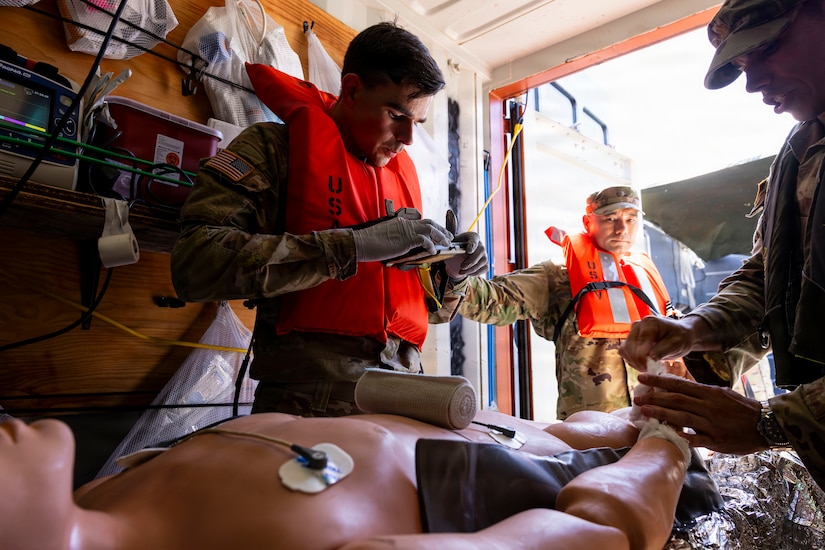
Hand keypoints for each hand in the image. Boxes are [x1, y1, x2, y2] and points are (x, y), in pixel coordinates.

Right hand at [352, 217, 452, 262]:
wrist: (361, 243)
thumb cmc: (369, 244)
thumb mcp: (384, 239)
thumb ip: (395, 239)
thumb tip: (401, 247)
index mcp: (400, 223)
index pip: (419, 223)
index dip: (430, 228)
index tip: (437, 233)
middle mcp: (405, 223)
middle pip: (428, 222)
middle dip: (440, 229)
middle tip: (448, 236)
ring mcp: (406, 230)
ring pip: (430, 229)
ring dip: (441, 235)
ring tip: (447, 243)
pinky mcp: (407, 238)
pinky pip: (425, 240)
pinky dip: (431, 245)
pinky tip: (433, 251)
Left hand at [444, 232, 487, 279]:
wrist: (461, 251)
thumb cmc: (457, 245)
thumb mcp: (453, 242)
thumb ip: (451, 244)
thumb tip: (448, 247)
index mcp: (473, 237)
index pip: (475, 239)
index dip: (472, 245)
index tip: (469, 251)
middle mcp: (481, 245)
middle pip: (481, 251)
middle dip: (471, 261)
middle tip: (461, 266)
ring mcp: (485, 254)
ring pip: (483, 261)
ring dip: (472, 269)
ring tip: (461, 271)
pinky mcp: (485, 263)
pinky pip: (485, 268)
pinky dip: (476, 273)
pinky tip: (467, 273)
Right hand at [619, 316, 699, 370]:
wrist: (679, 334)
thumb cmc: (680, 337)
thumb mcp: (676, 344)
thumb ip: (662, 350)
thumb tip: (650, 358)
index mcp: (649, 323)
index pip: (639, 343)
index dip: (642, 359)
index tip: (650, 368)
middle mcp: (638, 325)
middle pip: (629, 347)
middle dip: (638, 362)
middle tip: (649, 369)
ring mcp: (632, 332)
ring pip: (624, 350)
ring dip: (634, 362)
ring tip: (647, 367)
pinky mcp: (630, 340)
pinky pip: (624, 353)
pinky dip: (632, 360)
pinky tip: (643, 363)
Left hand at [632, 373, 764, 454]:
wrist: (765, 423)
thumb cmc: (741, 408)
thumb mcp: (721, 394)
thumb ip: (700, 392)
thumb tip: (677, 387)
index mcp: (709, 393)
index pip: (679, 385)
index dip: (659, 382)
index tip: (642, 378)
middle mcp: (708, 406)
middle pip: (677, 400)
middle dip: (655, 398)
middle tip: (636, 397)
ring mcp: (712, 424)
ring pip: (683, 418)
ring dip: (662, 414)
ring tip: (644, 411)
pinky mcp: (718, 441)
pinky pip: (699, 439)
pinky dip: (686, 437)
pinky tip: (672, 435)